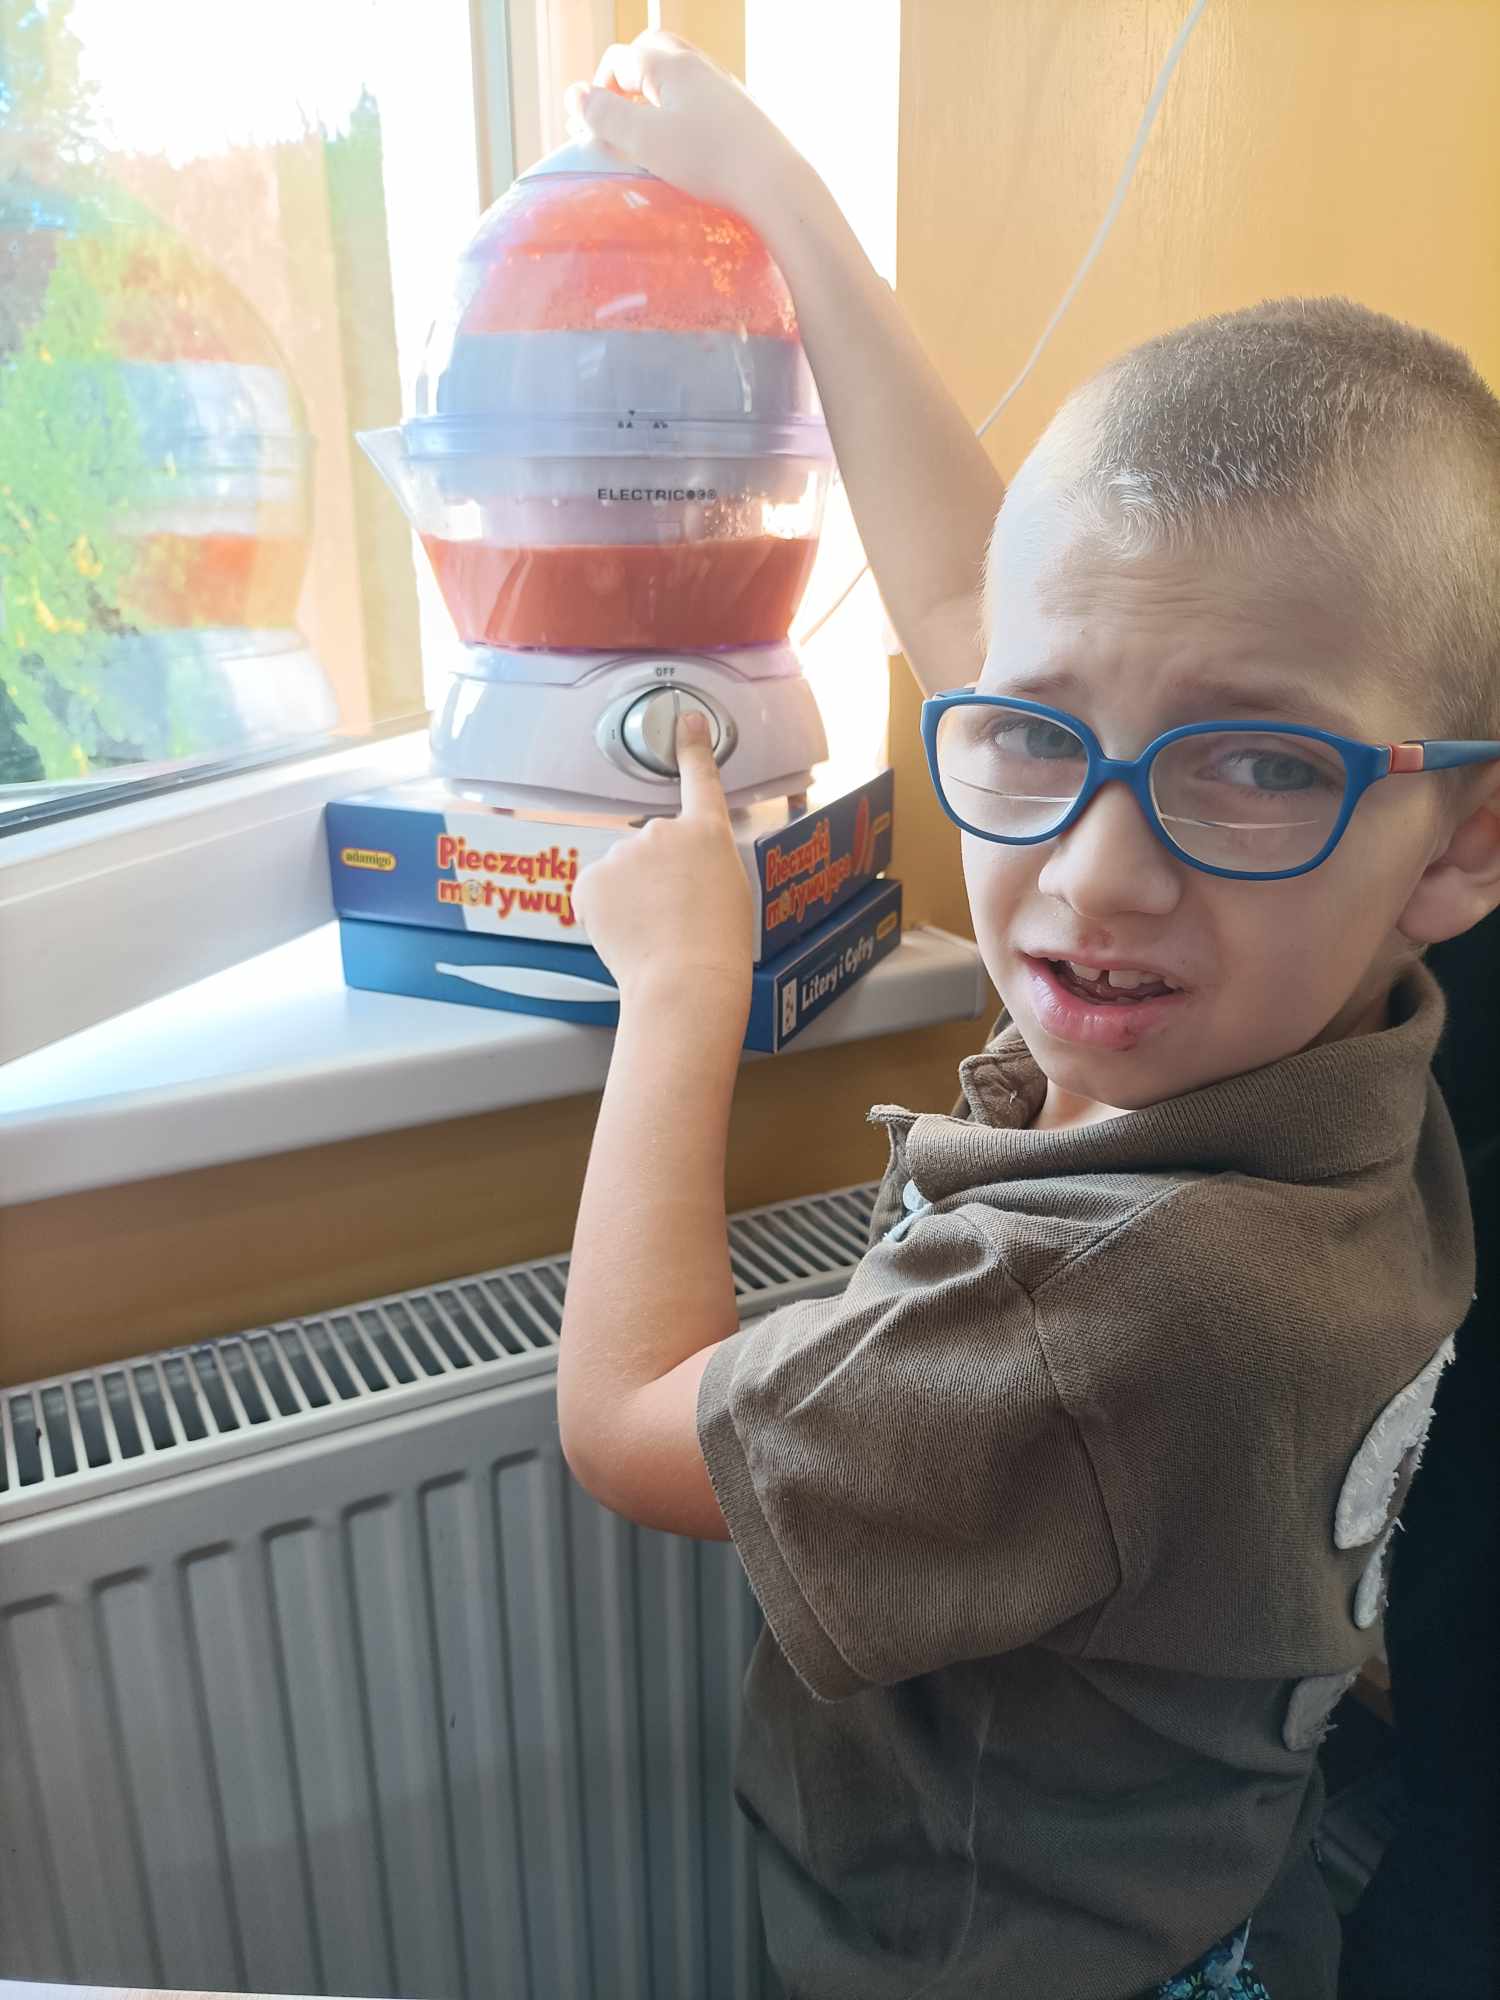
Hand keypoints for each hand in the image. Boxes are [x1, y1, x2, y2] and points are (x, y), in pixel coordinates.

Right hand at [564, 31, 807, 230]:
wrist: (774, 183)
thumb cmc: (707, 160)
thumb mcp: (645, 140)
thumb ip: (605, 117)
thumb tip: (574, 95)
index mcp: (669, 64)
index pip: (618, 61)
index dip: (596, 92)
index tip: (587, 130)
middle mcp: (696, 65)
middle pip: (648, 53)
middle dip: (624, 82)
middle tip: (614, 120)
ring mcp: (721, 87)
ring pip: (676, 75)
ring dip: (651, 95)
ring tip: (643, 132)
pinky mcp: (739, 113)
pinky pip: (698, 99)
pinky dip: (677, 111)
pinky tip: (680, 144)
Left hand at [574, 711, 754, 1011]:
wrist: (686, 978)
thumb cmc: (718, 947)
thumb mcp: (730, 893)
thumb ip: (699, 866)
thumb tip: (668, 874)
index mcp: (708, 833)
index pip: (700, 779)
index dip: (692, 748)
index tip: (685, 719)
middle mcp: (663, 831)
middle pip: (652, 850)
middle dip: (655, 877)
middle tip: (674, 918)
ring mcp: (623, 853)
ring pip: (621, 874)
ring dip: (630, 898)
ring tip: (652, 933)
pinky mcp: (590, 879)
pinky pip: (595, 894)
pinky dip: (603, 914)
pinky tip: (625, 935)